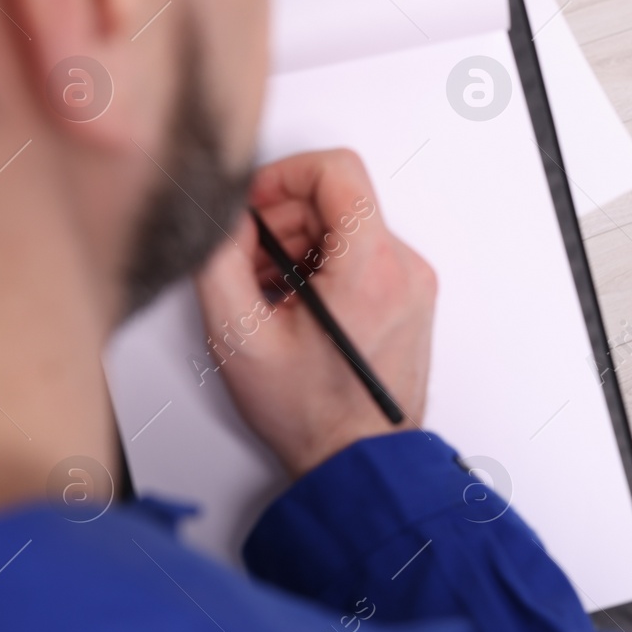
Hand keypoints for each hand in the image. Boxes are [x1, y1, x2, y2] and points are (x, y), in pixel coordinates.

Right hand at [195, 149, 436, 476]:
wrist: (356, 461)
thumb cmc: (308, 413)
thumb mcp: (237, 334)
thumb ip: (218, 257)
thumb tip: (221, 210)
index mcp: (370, 270)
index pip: (337, 170)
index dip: (284, 176)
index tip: (255, 207)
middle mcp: (404, 269)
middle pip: (337, 199)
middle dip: (284, 224)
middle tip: (252, 270)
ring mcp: (413, 282)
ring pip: (347, 226)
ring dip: (300, 248)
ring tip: (272, 298)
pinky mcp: (411, 295)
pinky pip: (363, 253)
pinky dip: (324, 266)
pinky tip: (298, 308)